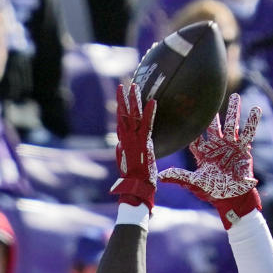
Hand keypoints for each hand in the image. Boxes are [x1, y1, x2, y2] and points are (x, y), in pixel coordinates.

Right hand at [111, 82, 156, 209]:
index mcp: (123, 142)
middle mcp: (126, 138)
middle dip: (123, 98)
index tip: (120, 98)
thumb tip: (119, 145)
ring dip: (134, 99)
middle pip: (123, 113)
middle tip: (123, 84)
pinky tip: (153, 101)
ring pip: (133, 115)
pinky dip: (150, 112)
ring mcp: (134, 139)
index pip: (120, 122)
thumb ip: (122, 152)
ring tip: (134, 85)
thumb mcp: (125, 163)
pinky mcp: (143, 143)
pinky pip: (147, 124)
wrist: (136, 187)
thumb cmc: (133, 180)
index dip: (120, 109)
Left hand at [158, 93, 262, 225]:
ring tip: (235, 96)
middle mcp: (217, 147)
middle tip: (208, 95)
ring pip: (231, 125)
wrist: (234, 199)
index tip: (183, 110)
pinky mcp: (243, 149)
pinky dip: (253, 122)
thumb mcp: (196, 184)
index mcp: (204, 153)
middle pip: (213, 126)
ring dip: (233, 111)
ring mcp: (231, 146)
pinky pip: (248, 133)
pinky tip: (257, 109)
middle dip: (211, 112)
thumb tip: (160, 176)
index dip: (189, 127)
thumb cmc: (215, 192)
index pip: (195, 137)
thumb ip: (180, 177)